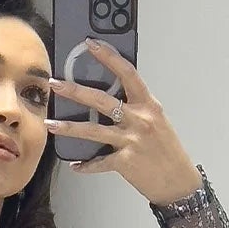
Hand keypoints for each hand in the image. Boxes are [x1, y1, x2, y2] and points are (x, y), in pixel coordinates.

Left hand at [45, 37, 202, 205]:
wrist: (178, 182)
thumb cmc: (167, 151)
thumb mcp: (157, 121)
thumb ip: (137, 108)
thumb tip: (113, 97)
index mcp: (148, 105)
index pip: (127, 73)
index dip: (108, 57)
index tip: (91, 45)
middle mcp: (139, 120)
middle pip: (102, 100)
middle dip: (75, 91)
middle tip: (55, 84)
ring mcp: (131, 141)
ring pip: (93, 131)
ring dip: (69, 127)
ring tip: (50, 123)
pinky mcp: (125, 162)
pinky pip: (100, 162)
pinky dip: (86, 165)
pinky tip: (75, 165)